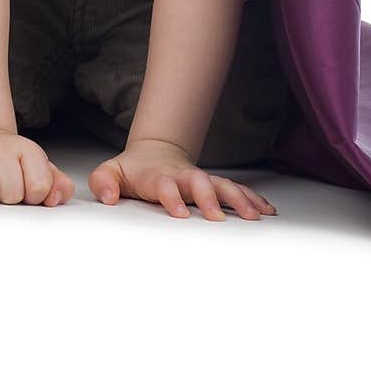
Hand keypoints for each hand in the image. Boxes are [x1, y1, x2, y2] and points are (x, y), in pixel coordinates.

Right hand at [0, 129, 74, 206]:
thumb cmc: (12, 163)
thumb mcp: (40, 169)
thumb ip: (58, 185)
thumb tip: (57, 197)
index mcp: (27, 149)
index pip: (39, 187)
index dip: (34, 196)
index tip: (26, 189)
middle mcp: (0, 147)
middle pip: (12, 193)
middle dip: (10, 198)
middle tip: (6, 188)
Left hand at [87, 138, 277, 221]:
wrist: (154, 153)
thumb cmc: (132, 171)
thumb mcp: (109, 173)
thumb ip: (104, 183)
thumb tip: (109, 198)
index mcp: (158, 176)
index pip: (165, 185)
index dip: (172, 197)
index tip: (180, 214)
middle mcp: (183, 176)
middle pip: (199, 182)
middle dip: (209, 198)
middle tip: (218, 217)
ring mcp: (200, 180)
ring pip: (222, 185)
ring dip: (239, 199)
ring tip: (255, 216)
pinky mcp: (213, 185)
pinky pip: (236, 190)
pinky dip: (252, 199)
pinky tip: (267, 211)